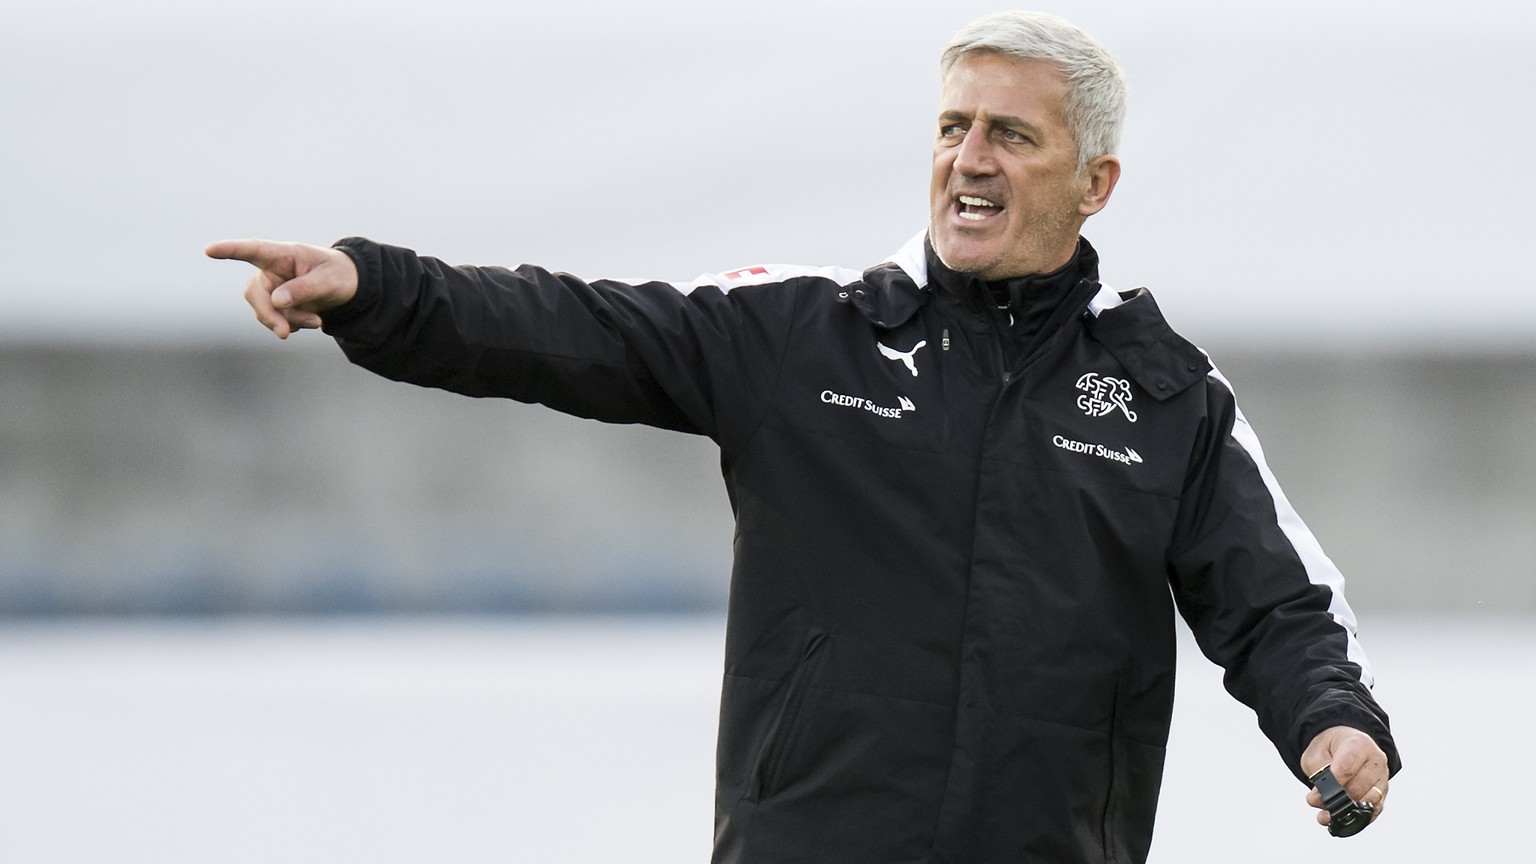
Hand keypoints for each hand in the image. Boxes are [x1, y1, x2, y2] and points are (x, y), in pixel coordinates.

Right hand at [205, 239, 358, 338]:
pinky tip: (311, 321)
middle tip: (284, 333)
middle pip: (255, 293)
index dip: (230, 250)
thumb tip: (275, 301)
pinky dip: (293, 325)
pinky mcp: (275, 305)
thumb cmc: (337, 273)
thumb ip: (304, 289)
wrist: (347, 286)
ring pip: (266, 311)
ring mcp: (271, 289)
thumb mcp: (328, 280)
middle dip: (269, 315)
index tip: (209, 250)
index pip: (253, 250)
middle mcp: (270, 271)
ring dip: (289, 321)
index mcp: (282, 255)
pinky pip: (276, 320)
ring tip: (316, 321)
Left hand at [1300, 725, 1389, 827]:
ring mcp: (1382, 780)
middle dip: (1335, 799)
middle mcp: (1376, 762)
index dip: (1332, 783)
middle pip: (1358, 788)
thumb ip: (1317, 774)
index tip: (1318, 793)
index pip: (1347, 767)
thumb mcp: (1317, 753)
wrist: (1344, 744)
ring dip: (1346, 812)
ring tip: (1326, 814)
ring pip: (1368, 802)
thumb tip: (1318, 800)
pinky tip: (1339, 820)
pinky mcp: (1382, 797)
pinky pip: (1372, 812)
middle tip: (1316, 801)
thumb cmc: (1330, 749)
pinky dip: (1355, 818)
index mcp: (1359, 745)